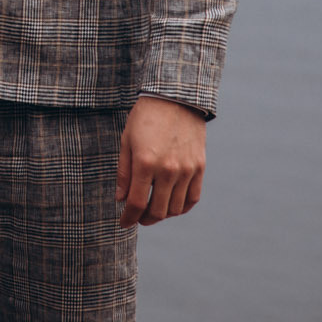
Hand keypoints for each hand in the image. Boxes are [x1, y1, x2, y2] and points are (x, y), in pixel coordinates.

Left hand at [116, 94, 205, 226]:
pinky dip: (182, 207)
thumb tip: (121, 200)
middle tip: (137, 218)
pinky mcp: (199, 167)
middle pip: (158, 211)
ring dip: (163, 214)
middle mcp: (168, 170)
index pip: (137, 203)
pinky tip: (172, 206)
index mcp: (145, 162)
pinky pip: (193, 198)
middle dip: (145, 219)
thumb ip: (124, 173)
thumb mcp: (127, 141)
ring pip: (176, 208)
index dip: (129, 218)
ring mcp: (186, 170)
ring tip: (153, 210)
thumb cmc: (145, 117)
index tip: (124, 223)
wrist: (175, 98)